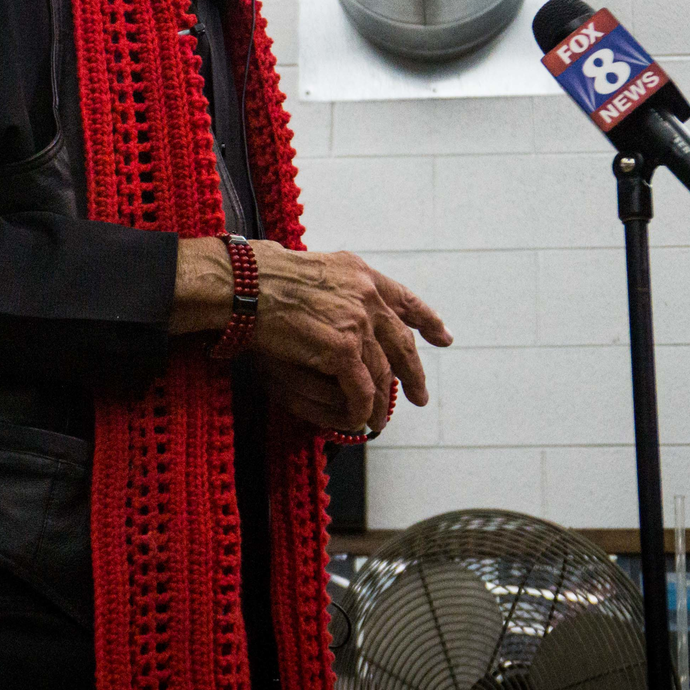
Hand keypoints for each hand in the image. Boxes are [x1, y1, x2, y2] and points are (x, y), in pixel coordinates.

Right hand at [251, 241, 449, 430]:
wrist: (246, 284)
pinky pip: (361, 389)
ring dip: (382, 402)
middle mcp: (366, 296)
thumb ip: (337, 287)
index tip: (443, 338)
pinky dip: (362, 408)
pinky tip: (360, 419)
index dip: (427, 321)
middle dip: (414, 373)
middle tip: (419, 396)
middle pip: (401, 342)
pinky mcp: (342, 349)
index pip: (404, 300)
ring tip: (380, 420)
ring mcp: (357, 323)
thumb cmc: (263, 276)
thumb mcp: (314, 269)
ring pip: (382, 373)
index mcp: (361, 274)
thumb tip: (341, 305)